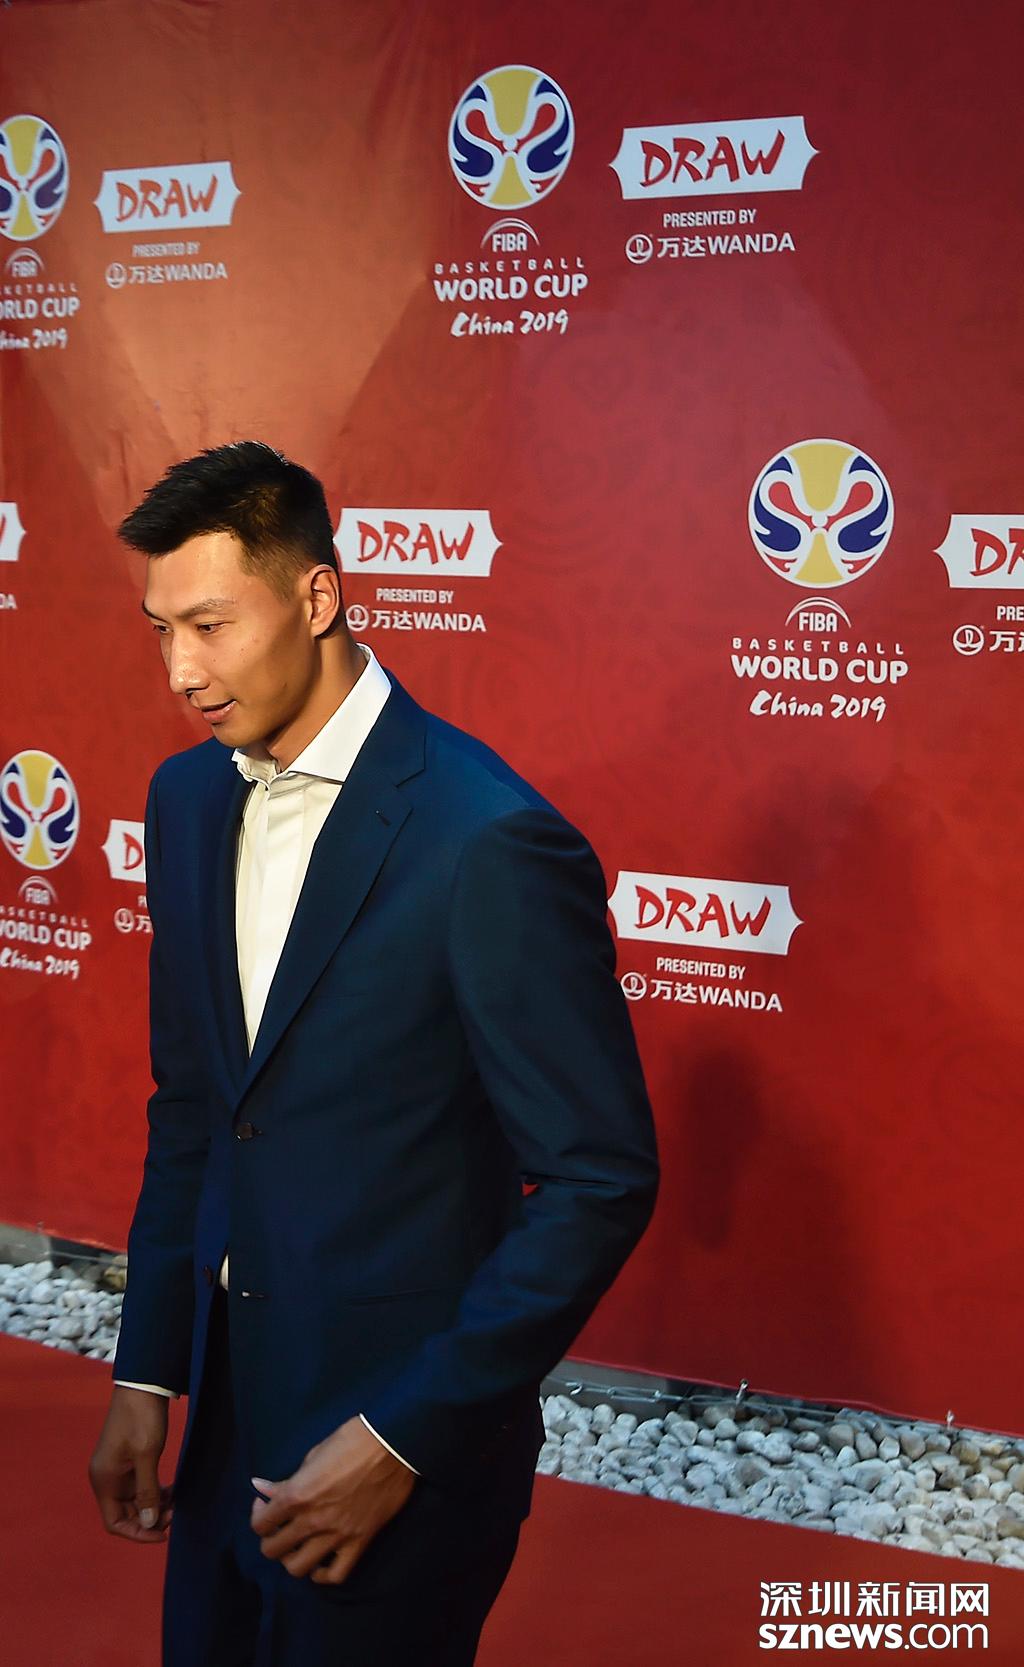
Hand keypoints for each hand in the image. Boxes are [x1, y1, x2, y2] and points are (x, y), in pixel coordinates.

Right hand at [89, 1385, 173, 1542]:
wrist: (143, 1384)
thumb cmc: (142, 1417)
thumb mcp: (147, 1454)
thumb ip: (147, 1491)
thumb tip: (149, 1522)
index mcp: (104, 1479)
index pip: (114, 1523)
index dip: (137, 1533)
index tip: (163, 1533)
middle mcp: (107, 1478)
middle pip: (126, 1514)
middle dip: (150, 1518)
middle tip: (176, 1513)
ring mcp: (118, 1469)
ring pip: (135, 1501)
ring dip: (154, 1506)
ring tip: (177, 1502)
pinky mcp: (129, 1461)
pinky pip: (140, 1487)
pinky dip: (155, 1492)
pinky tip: (172, 1491)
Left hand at [250, 1414, 416, 1585]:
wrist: (394, 1443)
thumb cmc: (352, 1440)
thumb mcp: (314, 1454)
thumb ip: (288, 1480)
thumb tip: (262, 1488)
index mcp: (297, 1495)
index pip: (261, 1524)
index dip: (259, 1515)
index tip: (267, 1504)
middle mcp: (313, 1520)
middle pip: (273, 1551)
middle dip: (272, 1540)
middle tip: (281, 1527)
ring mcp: (337, 1535)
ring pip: (299, 1568)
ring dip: (293, 1558)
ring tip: (299, 1545)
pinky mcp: (360, 1542)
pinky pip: (336, 1575)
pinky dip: (323, 1574)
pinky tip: (320, 1562)